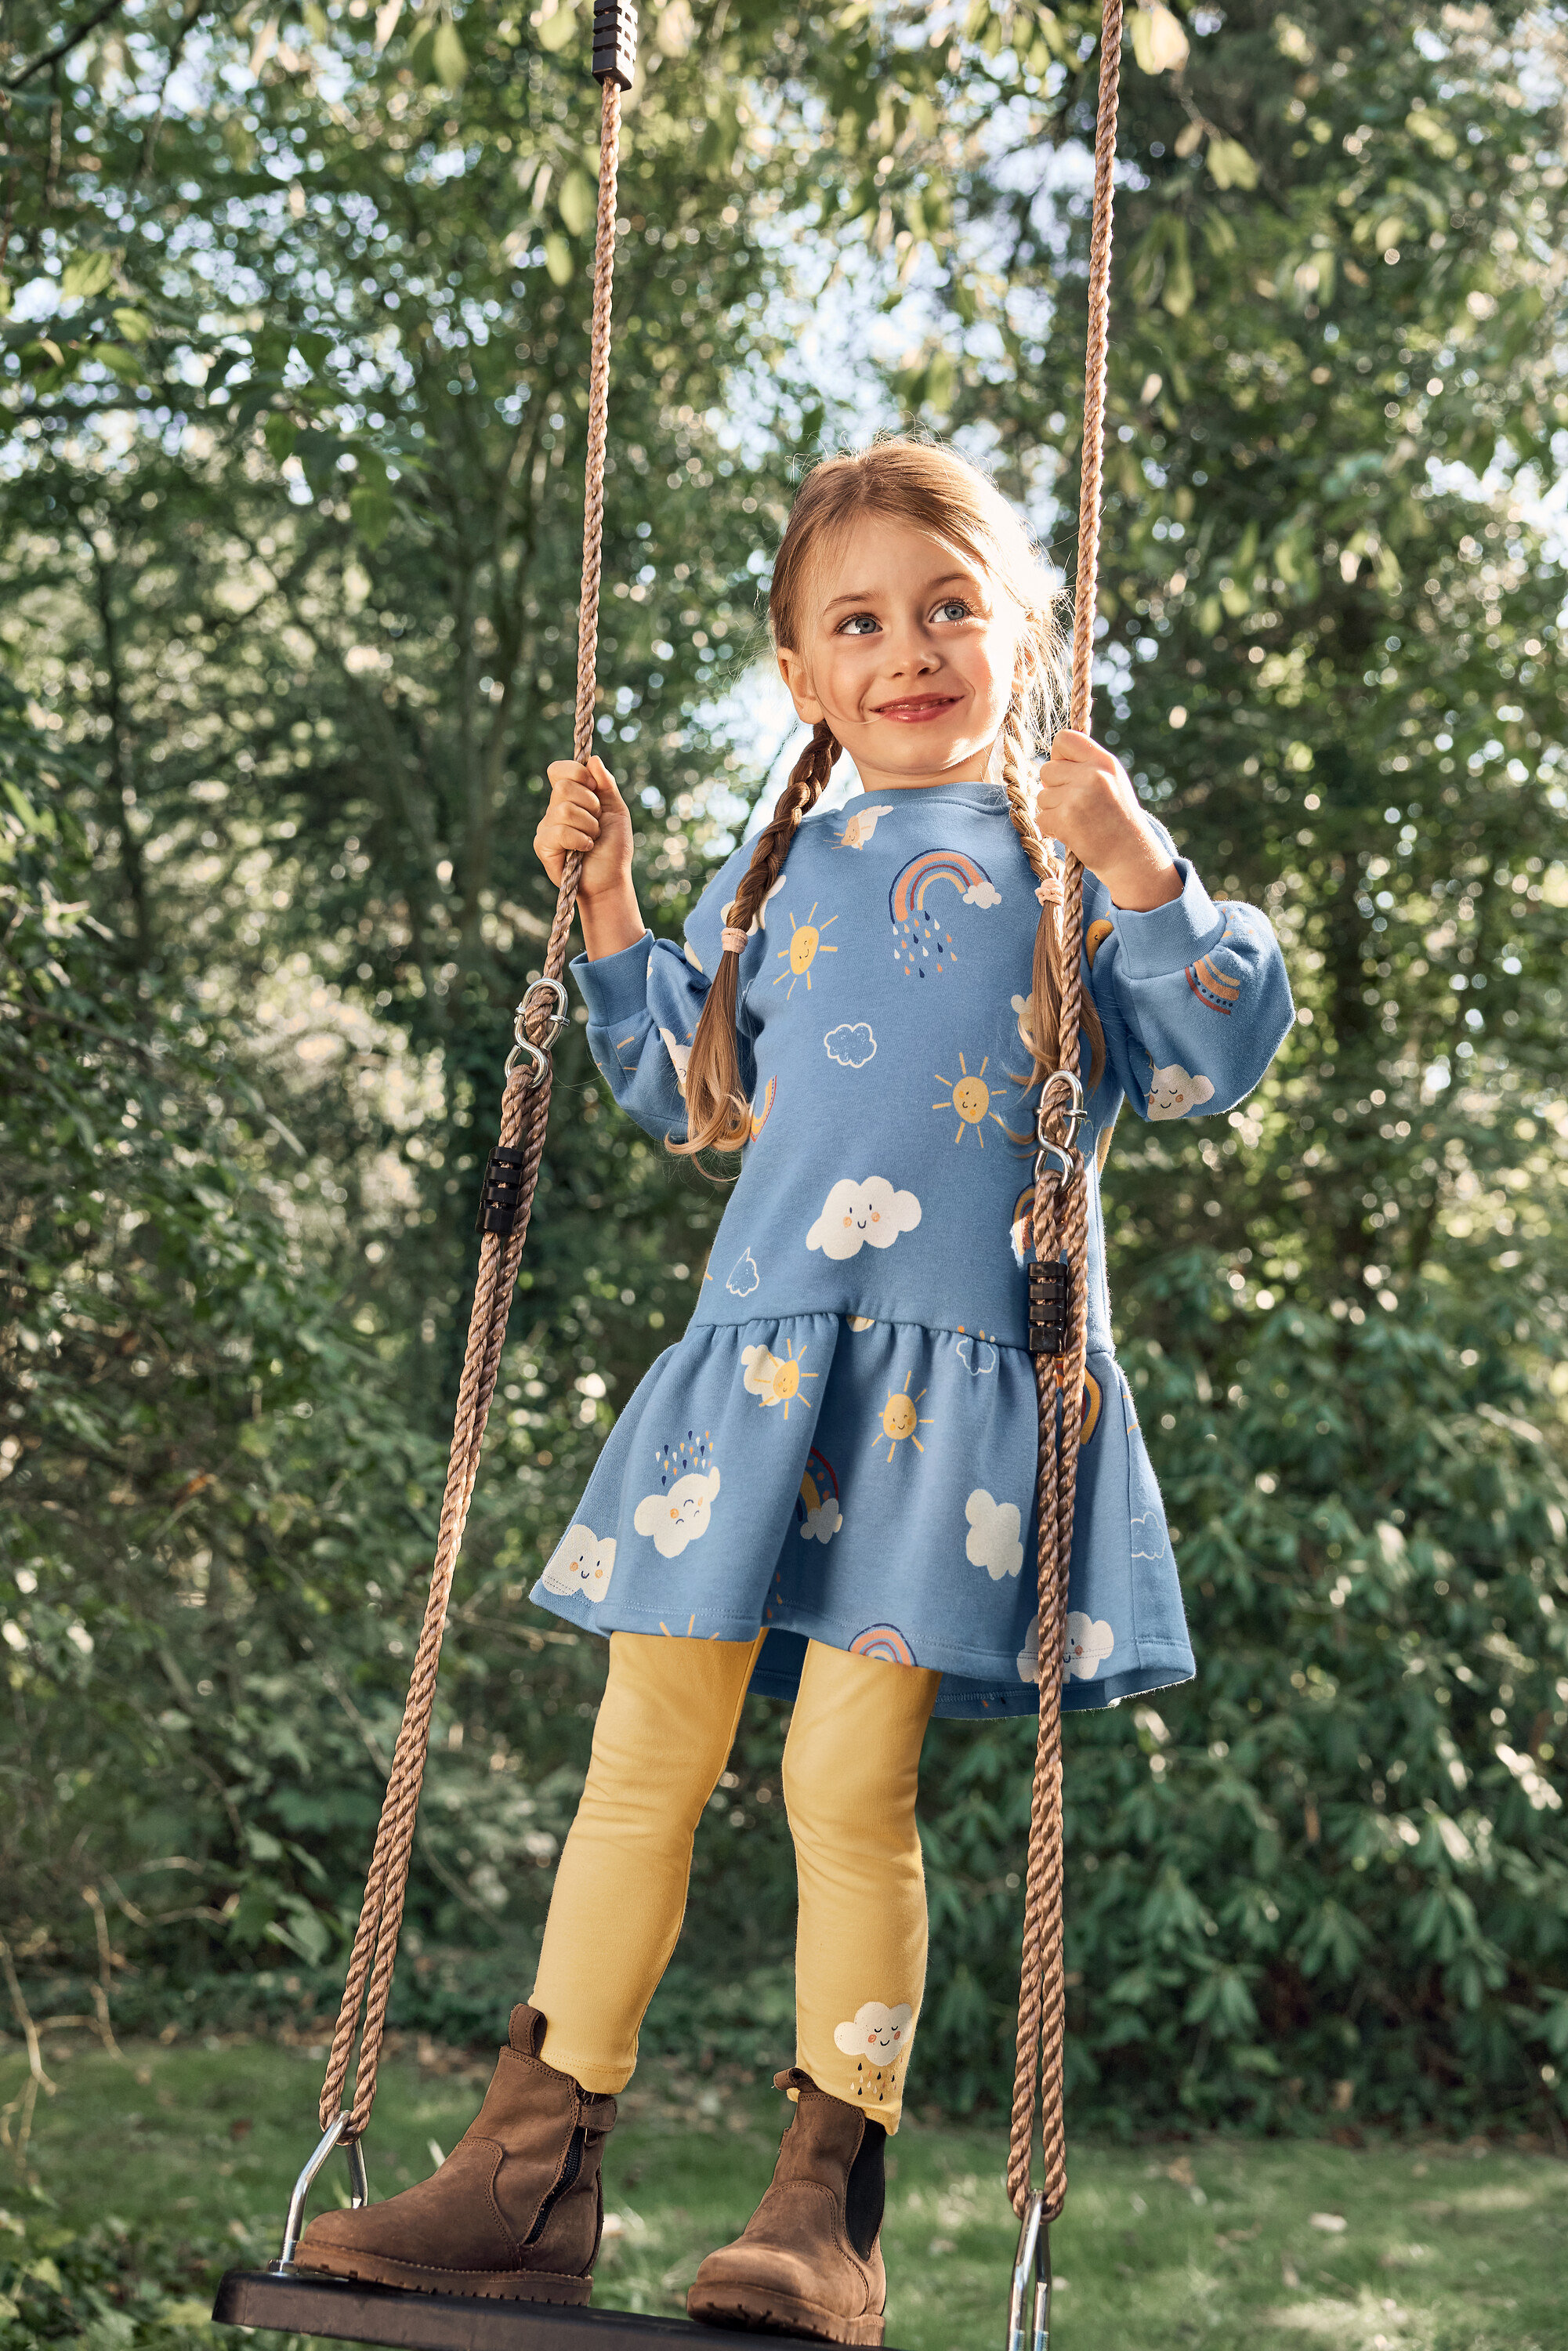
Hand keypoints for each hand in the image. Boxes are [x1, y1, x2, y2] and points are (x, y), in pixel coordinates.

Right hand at [535, 754, 634, 897]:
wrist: (612, 879)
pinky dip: (579, 839)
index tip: (594, 787)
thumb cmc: (614, 848)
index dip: (576, 772)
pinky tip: (584, 849)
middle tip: (597, 822)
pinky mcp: (543, 846)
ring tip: (593, 838)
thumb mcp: (617, 811)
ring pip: (563, 809)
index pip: (558, 770)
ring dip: (588, 825)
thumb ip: (607, 784)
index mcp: (571, 797)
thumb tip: (594, 759)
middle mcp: (555, 809)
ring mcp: (546, 827)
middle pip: (562, 787)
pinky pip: (559, 831)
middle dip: (590, 803)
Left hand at [1034, 730, 1181, 911]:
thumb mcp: (1112, 781)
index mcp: (1104, 760)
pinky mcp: (1066, 819)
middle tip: (1075, 805)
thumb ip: (1086, 767)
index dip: (1058, 756)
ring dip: (1053, 810)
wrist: (1131, 856)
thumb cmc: (1118, 819)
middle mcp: (1092, 774)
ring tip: (1077, 820)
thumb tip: (1051, 763)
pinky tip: (1072, 833)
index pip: (1064, 738)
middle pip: (1046, 769)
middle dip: (1054, 788)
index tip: (1066, 773)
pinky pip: (1041, 818)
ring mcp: (1078, 796)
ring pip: (1041, 796)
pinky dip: (1051, 829)